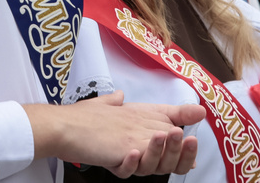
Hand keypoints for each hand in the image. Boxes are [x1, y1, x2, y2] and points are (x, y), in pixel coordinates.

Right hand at [25, 90, 204, 176]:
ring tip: (168, 139)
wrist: (61, 125)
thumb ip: (114, 102)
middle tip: (188, 143)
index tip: (199, 117)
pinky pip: (133, 164)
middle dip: (180, 149)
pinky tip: (132, 156)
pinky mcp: (119, 150)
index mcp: (137, 113)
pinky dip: (133, 163)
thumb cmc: (80, 118)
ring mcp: (130, 137)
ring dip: (163, 151)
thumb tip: (119, 96)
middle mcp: (137, 123)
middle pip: (169, 137)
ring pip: (157, 153)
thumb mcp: (102, 105)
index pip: (168, 115)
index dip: (185, 117)